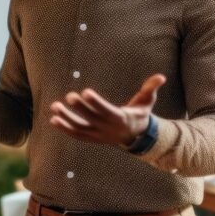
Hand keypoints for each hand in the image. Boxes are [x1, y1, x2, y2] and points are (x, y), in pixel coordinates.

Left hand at [50, 74, 165, 146]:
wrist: (135, 137)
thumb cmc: (139, 114)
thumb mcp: (147, 102)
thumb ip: (150, 89)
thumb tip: (161, 77)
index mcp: (121, 119)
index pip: (106, 111)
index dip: (96, 102)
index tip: (85, 92)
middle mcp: (108, 129)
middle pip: (91, 119)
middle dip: (80, 108)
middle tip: (69, 96)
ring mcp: (99, 136)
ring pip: (80, 128)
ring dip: (66, 118)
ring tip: (54, 107)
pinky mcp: (92, 138)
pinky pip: (76, 134)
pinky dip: (64, 128)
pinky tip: (53, 119)